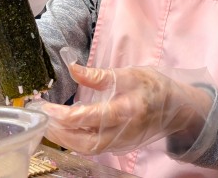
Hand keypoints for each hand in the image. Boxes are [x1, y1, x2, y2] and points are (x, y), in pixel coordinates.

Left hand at [38, 48, 217, 156]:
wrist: (177, 109)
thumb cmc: (154, 87)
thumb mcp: (129, 74)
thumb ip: (99, 76)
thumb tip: (72, 68)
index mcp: (126, 110)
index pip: (87, 118)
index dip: (62, 115)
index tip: (44, 106)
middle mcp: (123, 132)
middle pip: (83, 141)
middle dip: (58, 132)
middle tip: (40, 117)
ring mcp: (122, 143)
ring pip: (86, 148)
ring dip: (64, 138)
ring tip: (48, 123)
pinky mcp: (120, 147)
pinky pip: (93, 148)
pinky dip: (75, 141)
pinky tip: (65, 129)